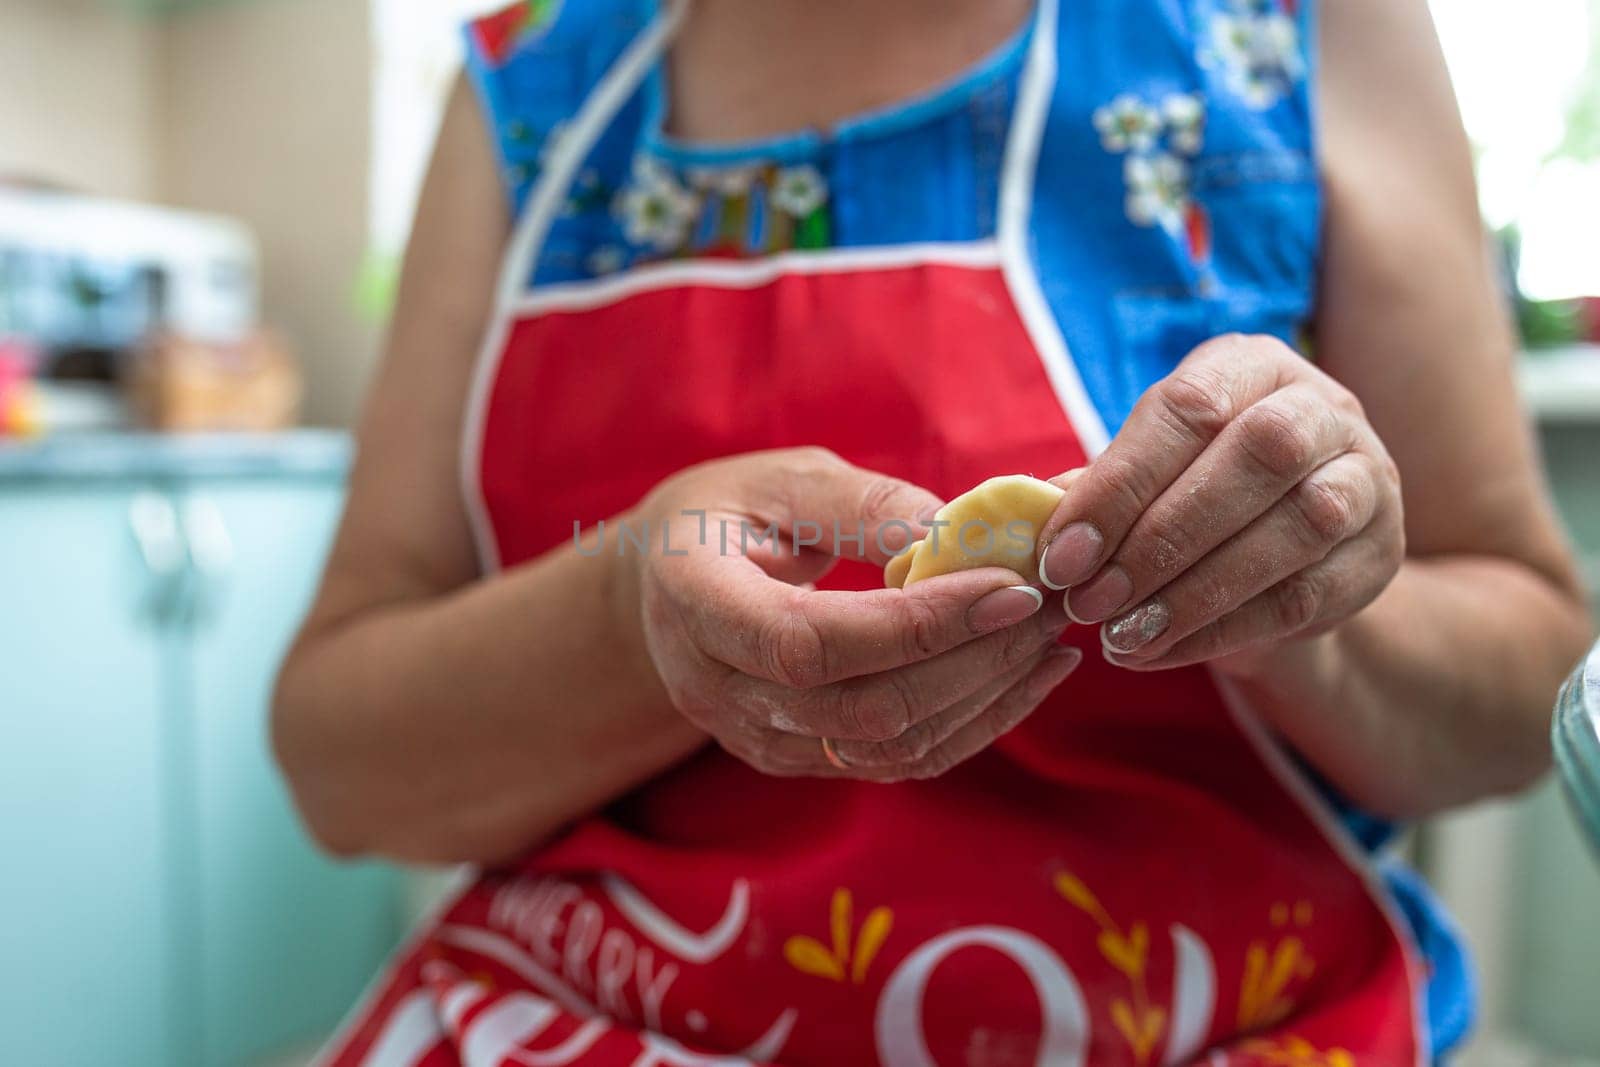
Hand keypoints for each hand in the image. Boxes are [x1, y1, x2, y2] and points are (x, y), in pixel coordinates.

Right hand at [616, 448, 1082, 780]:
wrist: (666, 581)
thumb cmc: (726, 512)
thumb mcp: (780, 479)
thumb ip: (859, 505)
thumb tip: (957, 534)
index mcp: (695, 600)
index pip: (808, 642)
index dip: (916, 626)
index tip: (1008, 586)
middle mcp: (715, 687)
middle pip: (860, 709)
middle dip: (971, 661)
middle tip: (1047, 604)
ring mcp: (752, 736)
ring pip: (886, 749)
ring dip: (982, 700)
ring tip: (1046, 639)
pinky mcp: (793, 759)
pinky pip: (891, 762)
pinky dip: (967, 725)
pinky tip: (1021, 677)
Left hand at [1034, 335, 1404, 678]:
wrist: (1290, 547)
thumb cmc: (1194, 488)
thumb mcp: (1148, 472)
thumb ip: (1101, 486)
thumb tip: (1032, 519)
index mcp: (1249, 367)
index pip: (1188, 410)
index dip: (1120, 486)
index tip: (1060, 556)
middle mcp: (1321, 408)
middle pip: (1259, 455)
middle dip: (1161, 538)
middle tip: (1090, 601)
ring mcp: (1367, 478)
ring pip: (1296, 527)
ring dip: (1195, 592)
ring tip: (1121, 636)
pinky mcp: (1380, 555)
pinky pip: (1307, 595)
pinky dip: (1224, 630)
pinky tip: (1161, 652)